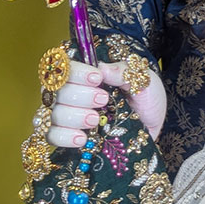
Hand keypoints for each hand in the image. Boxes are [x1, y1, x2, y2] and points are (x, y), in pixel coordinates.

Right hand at [45, 58, 166, 148]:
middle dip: (79, 95)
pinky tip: (82, 138)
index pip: (65, 66)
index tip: (97, 79)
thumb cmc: (145, 97)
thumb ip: (124, 71)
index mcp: (86, 72)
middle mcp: (71, 91)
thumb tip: (102, 68)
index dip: (76, 72)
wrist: (153, 125)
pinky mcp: (68, 136)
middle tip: (103, 100)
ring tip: (95, 120)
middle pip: (56, 90)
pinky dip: (64, 137)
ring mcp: (68, 114)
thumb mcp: (141, 78)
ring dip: (73, 116)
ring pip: (53, 113)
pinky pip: (51, 136)